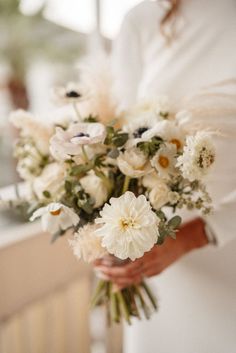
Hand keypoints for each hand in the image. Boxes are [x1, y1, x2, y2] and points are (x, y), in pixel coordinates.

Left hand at [94, 218, 208, 288]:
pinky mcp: (156, 271)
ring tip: (102, 276)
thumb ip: (135, 232)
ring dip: (115, 279)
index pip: (125, 264)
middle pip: (126, 274)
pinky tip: (116, 284)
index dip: (110, 265)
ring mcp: (154, 269)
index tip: (97, 261)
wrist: (186, 240)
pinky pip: (138, 279)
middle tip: (96, 270)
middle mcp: (150, 263)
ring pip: (132, 279)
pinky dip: (126, 282)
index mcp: (148, 251)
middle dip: (109, 273)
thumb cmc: (167, 230)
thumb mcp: (150, 228)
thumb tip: (114, 235)